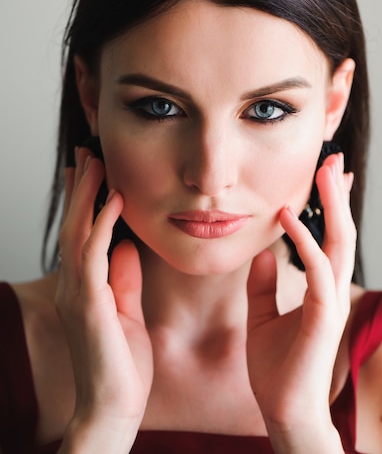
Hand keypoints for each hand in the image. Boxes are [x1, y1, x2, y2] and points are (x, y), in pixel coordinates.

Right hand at [55, 148, 152, 451]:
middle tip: (86, 154)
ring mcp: (79, 294)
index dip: (84, 201)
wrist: (114, 408)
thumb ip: (123, 278)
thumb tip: (126, 247)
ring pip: (77, 231)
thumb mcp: (126, 311)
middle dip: (80, 188)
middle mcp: (75, 285)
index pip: (81, 233)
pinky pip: (94, 254)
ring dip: (87, 195)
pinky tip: (114, 199)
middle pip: (74, 225)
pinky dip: (102, 223)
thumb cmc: (122, 365)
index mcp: (84, 287)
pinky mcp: (90, 304)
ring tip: (95, 163)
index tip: (91, 172)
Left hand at [246, 153, 354, 450]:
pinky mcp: (322, 317)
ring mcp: (330, 303)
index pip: (330, 239)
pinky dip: (305, 240)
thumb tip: (261, 253)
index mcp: (319, 289)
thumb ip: (262, 285)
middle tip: (333, 159)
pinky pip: (316, 270)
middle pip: (341, 233)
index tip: (328, 177)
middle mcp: (330, 291)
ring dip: (333, 206)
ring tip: (325, 171)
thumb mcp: (262, 316)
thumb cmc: (276, 369)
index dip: (331, 207)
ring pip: (338, 244)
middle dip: (338, 195)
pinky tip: (288, 216)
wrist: (281, 411)